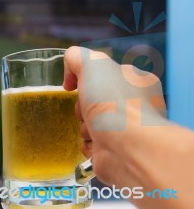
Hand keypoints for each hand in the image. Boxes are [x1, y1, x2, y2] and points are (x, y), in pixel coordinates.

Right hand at [63, 46, 167, 185]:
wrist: (125, 146)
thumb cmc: (112, 101)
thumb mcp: (92, 63)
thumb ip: (77, 57)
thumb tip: (70, 75)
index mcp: (137, 81)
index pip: (106, 76)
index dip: (87, 80)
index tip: (76, 86)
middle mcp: (136, 105)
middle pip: (95, 101)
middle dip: (83, 107)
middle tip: (87, 110)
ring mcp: (128, 130)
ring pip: (91, 123)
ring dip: (84, 127)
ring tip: (93, 130)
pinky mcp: (117, 151)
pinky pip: (92, 143)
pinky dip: (88, 144)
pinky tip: (95, 143)